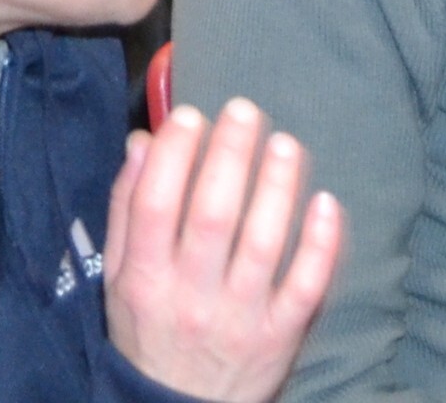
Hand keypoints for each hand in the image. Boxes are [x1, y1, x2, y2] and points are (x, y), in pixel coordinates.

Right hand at [103, 99, 342, 402]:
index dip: (174, 153)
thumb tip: (141, 141)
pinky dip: (321, 244)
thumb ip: (126, 209)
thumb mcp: (119, 276)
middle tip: (245, 111)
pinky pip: (306, 286)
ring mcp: (239, 318)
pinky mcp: (280, 336)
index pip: (155, 204)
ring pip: (263, 243)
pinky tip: (325, 202)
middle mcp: (190, 297)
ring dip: (277, 186)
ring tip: (286, 143)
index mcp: (144, 278)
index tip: (191, 116)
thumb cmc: (148, 329)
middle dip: (231, 154)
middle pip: (213, 214)